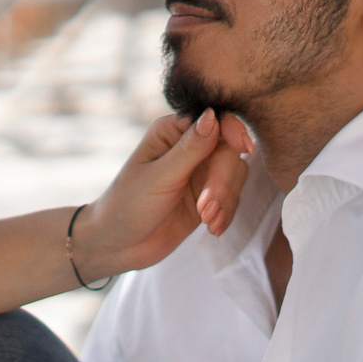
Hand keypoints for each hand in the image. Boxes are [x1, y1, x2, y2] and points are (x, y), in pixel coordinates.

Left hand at [72, 109, 255, 281]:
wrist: (118, 245)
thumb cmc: (127, 205)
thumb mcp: (158, 177)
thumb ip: (189, 149)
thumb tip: (213, 116)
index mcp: (171, 131)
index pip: (213, 118)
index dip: (233, 130)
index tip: (244, 148)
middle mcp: (189, 146)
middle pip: (229, 150)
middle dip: (222, 182)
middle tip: (205, 210)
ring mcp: (200, 171)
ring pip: (236, 173)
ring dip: (226, 200)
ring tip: (207, 221)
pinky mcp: (208, 195)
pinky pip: (233, 196)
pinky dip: (227, 212)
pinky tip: (212, 228)